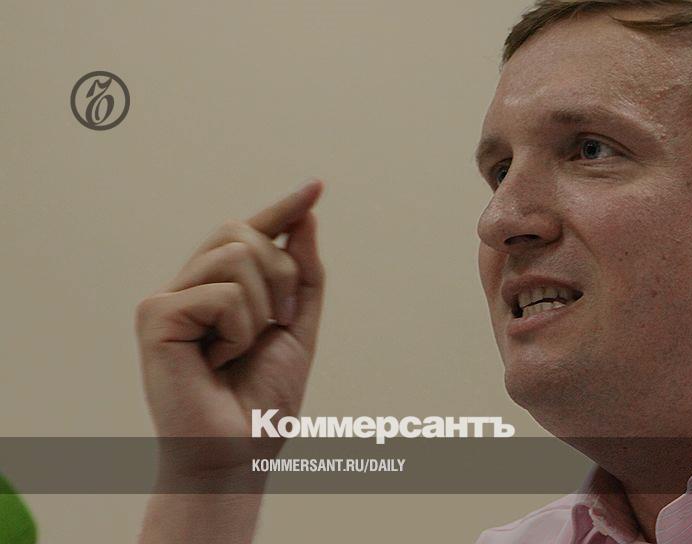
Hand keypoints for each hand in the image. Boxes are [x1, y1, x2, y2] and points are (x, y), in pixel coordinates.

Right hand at [135, 180, 324, 477]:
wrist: (242, 449)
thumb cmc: (264, 397)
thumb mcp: (296, 326)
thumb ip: (301, 273)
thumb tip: (306, 216)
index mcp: (218, 288)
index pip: (249, 232)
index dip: (283, 207)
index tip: (317, 186)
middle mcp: (187, 286)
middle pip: (241, 231)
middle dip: (279, 273)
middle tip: (276, 323)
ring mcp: (166, 299)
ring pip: (235, 255)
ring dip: (260, 307)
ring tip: (241, 349)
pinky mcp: (155, 316)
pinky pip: (221, 292)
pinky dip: (238, 329)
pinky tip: (219, 360)